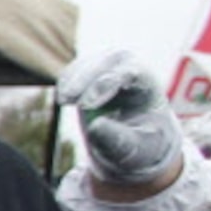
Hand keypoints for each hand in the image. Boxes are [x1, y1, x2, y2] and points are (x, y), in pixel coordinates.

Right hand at [58, 48, 184, 194]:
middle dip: (84, 79)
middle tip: (65, 101)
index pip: (128, 74)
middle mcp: (132, 69)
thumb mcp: (133, 148)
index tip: (84, 106)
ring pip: (90, 63)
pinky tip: (62, 98)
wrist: (137, 139)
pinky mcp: (94, 73)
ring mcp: (112, 68)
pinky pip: (77, 70)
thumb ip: (117, 139)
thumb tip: (94, 127)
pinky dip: (67, 81)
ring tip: (62, 101)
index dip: (104, 86)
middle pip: (107, 61)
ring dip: (72, 80)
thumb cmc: (140, 144)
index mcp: (148, 85)